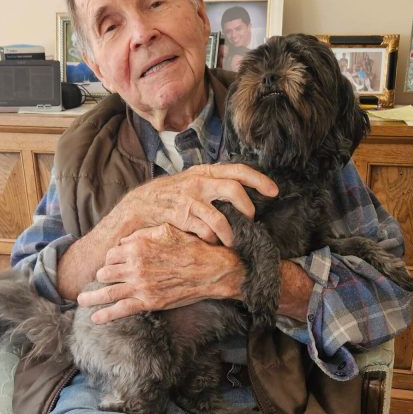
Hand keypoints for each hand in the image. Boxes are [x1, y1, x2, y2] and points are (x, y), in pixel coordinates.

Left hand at [77, 224, 244, 322]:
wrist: (211, 270)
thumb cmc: (192, 247)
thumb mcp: (167, 230)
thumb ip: (143, 234)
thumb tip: (126, 241)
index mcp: (138, 246)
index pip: (112, 253)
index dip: (112, 258)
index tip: (115, 262)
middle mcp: (134, 265)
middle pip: (105, 271)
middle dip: (102, 275)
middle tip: (102, 280)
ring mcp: (139, 285)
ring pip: (106, 291)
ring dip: (91, 296)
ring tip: (81, 299)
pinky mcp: (148, 302)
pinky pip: (120, 310)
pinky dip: (105, 315)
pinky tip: (95, 318)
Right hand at [104, 163, 277, 246]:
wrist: (137, 207)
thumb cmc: (169, 198)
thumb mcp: (192, 184)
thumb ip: (213, 186)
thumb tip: (241, 196)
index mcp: (205, 172)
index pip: (238, 170)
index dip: (259, 179)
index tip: (275, 191)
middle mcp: (198, 181)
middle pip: (234, 189)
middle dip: (247, 208)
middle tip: (250, 222)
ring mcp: (188, 199)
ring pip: (220, 216)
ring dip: (230, 233)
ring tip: (231, 242)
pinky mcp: (180, 216)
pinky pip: (204, 230)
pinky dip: (211, 239)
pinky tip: (210, 243)